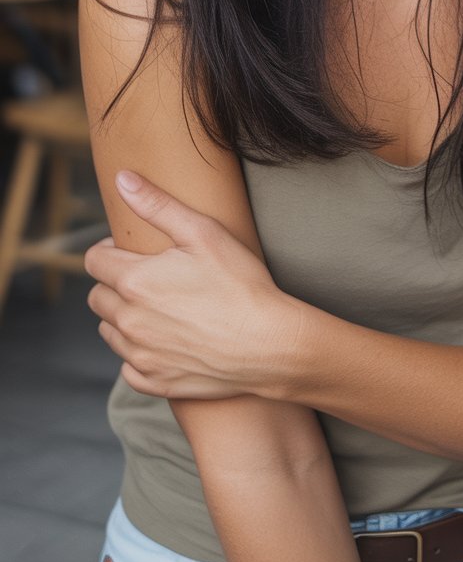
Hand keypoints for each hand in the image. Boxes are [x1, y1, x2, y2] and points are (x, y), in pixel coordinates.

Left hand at [84, 171, 305, 400]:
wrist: (269, 343)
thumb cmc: (240, 284)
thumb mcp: (203, 232)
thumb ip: (157, 205)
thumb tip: (122, 179)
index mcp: (135, 281)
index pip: (93, 261)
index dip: (111, 250)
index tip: (134, 250)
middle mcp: (129, 321)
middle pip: (97, 297)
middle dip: (115, 283)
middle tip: (151, 277)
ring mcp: (140, 356)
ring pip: (110, 331)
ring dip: (124, 317)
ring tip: (160, 307)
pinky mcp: (155, 382)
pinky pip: (128, 366)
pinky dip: (140, 353)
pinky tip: (166, 340)